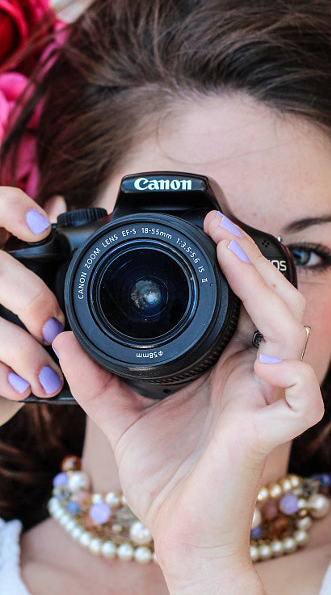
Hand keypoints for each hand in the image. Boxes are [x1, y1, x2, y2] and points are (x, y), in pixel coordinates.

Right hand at [0, 186, 64, 421]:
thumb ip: (29, 256)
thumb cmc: (1, 326)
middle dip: (30, 298)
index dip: (11, 208)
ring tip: (48, 378)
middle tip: (54, 329)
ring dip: (21, 350)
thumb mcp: (11, 288)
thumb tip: (60, 210)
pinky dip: (0, 374)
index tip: (42, 230)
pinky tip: (20, 387)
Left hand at [53, 211, 323, 578]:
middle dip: (253, 262)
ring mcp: (269, 401)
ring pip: (292, 333)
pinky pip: (303, 396)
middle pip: (277, 303)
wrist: (180, 539)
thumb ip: (98, 377)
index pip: (248, 301)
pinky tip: (266, 360)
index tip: (210, 225)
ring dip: (268, 294)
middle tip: (222, 228)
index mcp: (230, 366)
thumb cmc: (168, 480)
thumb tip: (64, 338)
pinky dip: (292, 373)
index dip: (238, 261)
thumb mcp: (124, 417)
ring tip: (236, 261)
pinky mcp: (273, 433)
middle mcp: (256, 376)